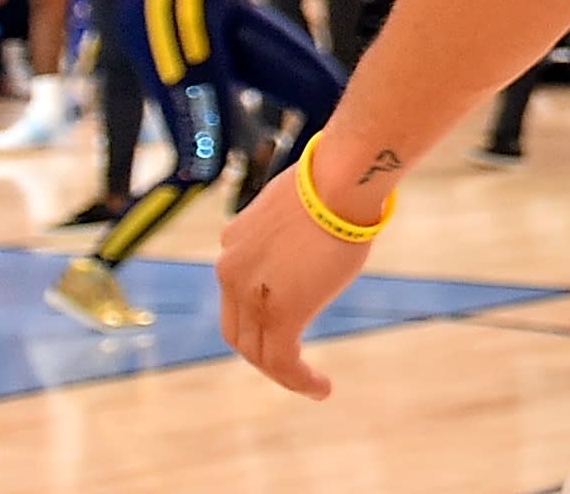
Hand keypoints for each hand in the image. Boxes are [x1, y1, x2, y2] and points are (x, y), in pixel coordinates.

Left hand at [216, 166, 375, 399]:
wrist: (339, 181)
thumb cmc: (335, 181)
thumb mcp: (302, 203)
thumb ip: (296, 226)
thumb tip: (322, 221)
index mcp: (233, 241)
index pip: (236, 291)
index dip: (257, 312)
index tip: (289, 317)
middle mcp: (230, 269)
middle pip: (238, 328)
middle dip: (263, 350)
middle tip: (293, 364)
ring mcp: (249, 293)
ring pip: (256, 349)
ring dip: (282, 372)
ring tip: (312, 385)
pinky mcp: (279, 313)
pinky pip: (281, 360)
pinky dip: (298, 380)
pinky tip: (321, 388)